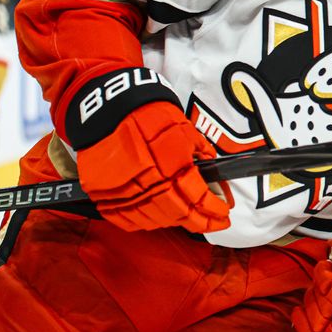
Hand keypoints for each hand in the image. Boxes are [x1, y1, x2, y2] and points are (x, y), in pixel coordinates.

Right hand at [76, 101, 230, 233]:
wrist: (112, 109)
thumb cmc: (149, 116)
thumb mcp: (186, 131)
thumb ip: (201, 154)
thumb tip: (210, 167)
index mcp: (174, 172)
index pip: (201, 200)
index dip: (216, 210)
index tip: (224, 213)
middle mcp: (152, 188)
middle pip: (181, 216)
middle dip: (202, 222)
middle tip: (213, 222)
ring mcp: (127, 195)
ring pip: (157, 220)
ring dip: (176, 221)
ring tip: (188, 219)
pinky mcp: (108, 196)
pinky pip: (129, 219)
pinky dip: (146, 221)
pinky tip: (158, 217)